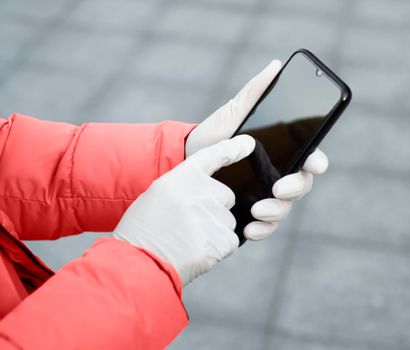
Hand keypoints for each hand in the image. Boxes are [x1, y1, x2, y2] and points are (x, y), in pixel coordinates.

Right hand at [113, 135, 255, 284]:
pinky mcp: (221, 239)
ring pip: (227, 222)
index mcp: (180, 178)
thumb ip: (183, 189)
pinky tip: (195, 254)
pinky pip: (230, 242)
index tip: (248, 143)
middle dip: (215, 211)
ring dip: (214, 233)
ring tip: (187, 243)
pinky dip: (217, 250)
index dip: (231, 149)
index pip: (211, 155)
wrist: (137, 264)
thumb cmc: (140, 233)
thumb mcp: (156, 197)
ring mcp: (212, 215)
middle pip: (226, 197)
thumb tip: (206, 194)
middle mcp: (200, 192)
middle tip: (188, 227)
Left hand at [185, 60, 328, 240]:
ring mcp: (266, 196)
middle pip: (301, 185)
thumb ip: (254, 93)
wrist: (183, 163)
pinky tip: (250, 230)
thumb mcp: (231, 114)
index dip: (317, 161)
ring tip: (258, 210)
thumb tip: (275, 67)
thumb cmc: (211, 137)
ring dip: (277, 211)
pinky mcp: (251, 213)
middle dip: (294, 189)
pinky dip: (262, 230)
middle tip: (277, 188)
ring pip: (285, 208)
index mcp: (280, 152)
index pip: (309, 158)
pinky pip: (266, 226)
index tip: (313, 163)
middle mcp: (278, 175)